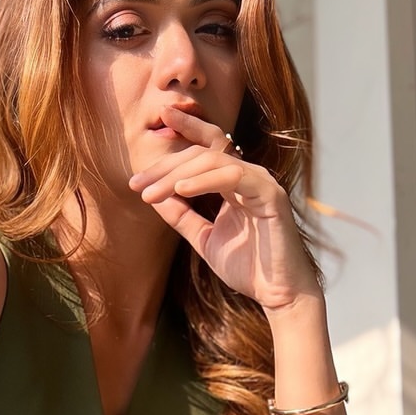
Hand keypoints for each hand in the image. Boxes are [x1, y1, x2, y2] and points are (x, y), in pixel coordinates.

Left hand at [127, 103, 320, 312]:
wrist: (277, 294)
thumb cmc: (248, 267)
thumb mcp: (205, 238)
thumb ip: (182, 217)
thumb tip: (155, 197)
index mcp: (235, 182)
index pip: (207, 147)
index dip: (186, 129)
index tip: (160, 120)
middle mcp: (249, 176)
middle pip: (202, 153)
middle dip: (166, 166)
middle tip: (137, 184)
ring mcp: (261, 182)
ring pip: (214, 160)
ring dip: (177, 175)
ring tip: (151, 193)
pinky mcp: (270, 195)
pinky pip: (233, 177)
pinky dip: (205, 181)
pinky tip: (181, 190)